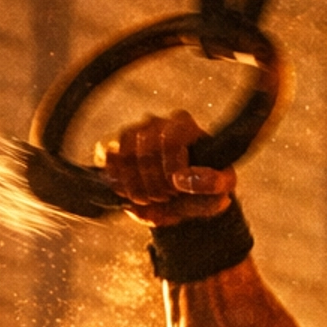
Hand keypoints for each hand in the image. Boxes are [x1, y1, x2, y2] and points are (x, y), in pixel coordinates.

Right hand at [99, 110, 235, 226]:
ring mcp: (134, 133)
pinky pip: (108, 159)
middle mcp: (157, 123)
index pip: (170, 141)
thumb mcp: (218, 193)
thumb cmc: (201, 193)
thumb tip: (182, 179)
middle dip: (154, 183)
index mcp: (184, 126)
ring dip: (135, 186)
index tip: (177, 190)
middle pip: (146, 151)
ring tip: (149, 199)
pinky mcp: (116, 146)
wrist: (178, 203)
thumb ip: (212, 185)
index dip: (171, 172)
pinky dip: (118, 183)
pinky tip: (130, 195)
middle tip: (164, 198)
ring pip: (125, 156)